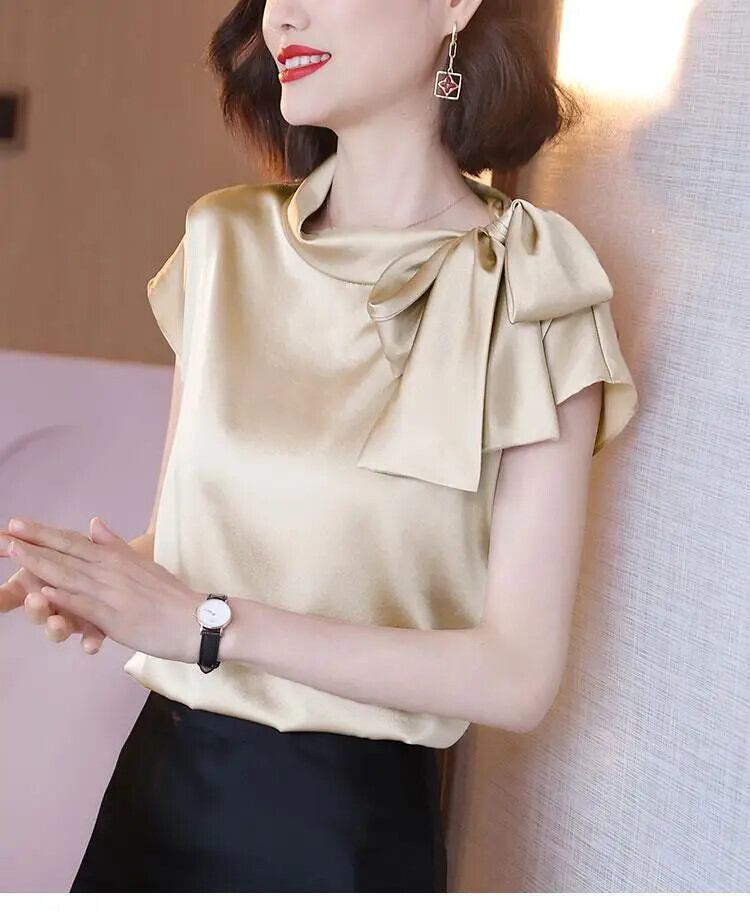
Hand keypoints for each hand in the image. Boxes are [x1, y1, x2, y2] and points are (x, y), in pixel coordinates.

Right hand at [0, 517, 107, 653]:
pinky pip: (91, 639)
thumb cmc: (69, 560)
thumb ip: (22, 543)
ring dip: (55, 628)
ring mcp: (69, 620)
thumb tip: (7, 527)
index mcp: (31, 588)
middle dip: (34, 607)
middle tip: (34, 599)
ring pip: (57, 629)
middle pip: (35, 612)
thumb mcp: (48, 547)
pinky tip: (90, 646)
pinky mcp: (93, 629)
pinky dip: (89, 642)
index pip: (7, 596)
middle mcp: (48, 607)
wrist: (111, 573)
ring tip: (56, 623)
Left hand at [5, 516, 202, 662]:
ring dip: (40, 564)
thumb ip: (116, 545)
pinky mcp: (116, 618)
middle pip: (65, 554)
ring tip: (15, 551)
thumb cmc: (170, 596)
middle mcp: (111, 571)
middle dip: (32, 543)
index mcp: (116, 559)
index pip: (73, 541)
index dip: (43, 532)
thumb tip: (95, 522)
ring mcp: (112, 593)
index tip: (16, 523)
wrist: (196, 618)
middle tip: (4, 533)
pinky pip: (86, 606)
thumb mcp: (143, 564)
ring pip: (70, 576)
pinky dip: (65, 597)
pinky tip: (45, 591)